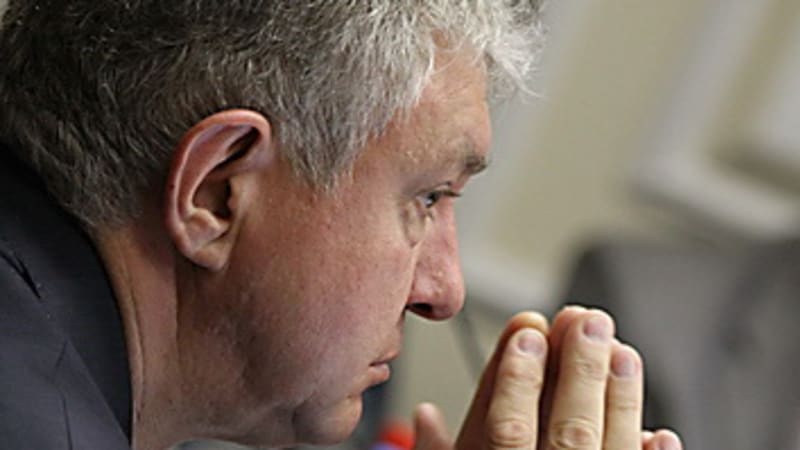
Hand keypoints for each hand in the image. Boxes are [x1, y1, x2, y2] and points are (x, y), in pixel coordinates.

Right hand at [411, 307, 681, 449]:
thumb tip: (422, 415)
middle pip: (565, 428)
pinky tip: (662, 434)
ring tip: (621, 351)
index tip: (527, 327)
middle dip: (577, 367)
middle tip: (585, 318)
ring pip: (607, 448)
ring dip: (618, 397)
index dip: (517, 373)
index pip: (503, 424)